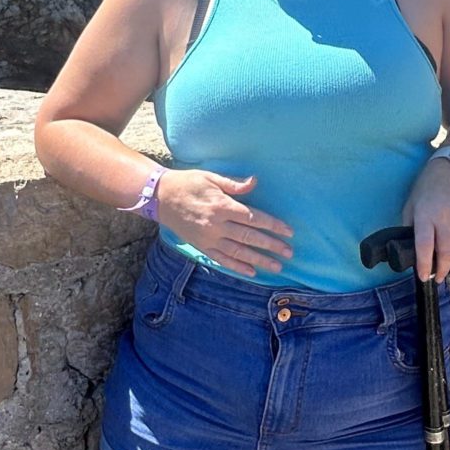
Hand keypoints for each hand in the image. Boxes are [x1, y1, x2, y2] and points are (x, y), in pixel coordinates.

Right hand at [155, 170, 293, 277]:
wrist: (160, 197)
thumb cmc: (188, 183)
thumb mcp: (210, 177)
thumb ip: (234, 184)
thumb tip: (255, 182)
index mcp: (222, 206)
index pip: (253, 218)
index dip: (273, 225)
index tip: (288, 232)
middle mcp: (216, 225)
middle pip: (249, 237)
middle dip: (271, 246)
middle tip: (289, 253)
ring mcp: (208, 238)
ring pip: (238, 252)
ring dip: (259, 260)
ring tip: (277, 267)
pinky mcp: (201, 246)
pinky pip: (221, 259)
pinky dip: (237, 267)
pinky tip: (251, 272)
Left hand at [402, 158, 449, 282]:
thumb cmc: (427, 188)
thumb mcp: (411, 205)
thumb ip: (410, 227)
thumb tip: (412, 250)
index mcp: (425, 215)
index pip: (424, 246)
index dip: (424, 265)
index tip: (423, 277)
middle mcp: (445, 217)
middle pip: (446, 252)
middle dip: (441, 269)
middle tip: (438, 277)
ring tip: (446, 259)